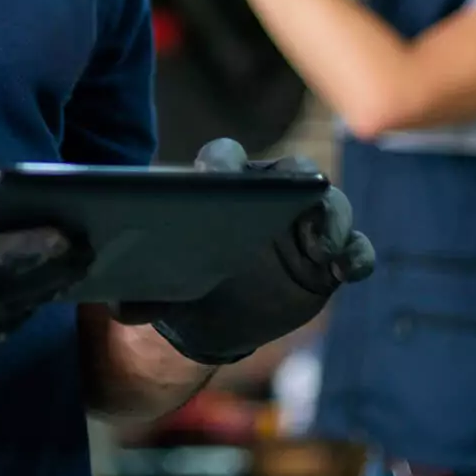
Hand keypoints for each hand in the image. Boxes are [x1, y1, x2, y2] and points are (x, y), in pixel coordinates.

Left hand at [119, 138, 374, 366]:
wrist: (212, 316)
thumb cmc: (180, 282)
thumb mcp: (154, 285)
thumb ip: (136, 290)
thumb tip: (118, 308)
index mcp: (220, 186)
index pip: (224, 159)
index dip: (224, 164)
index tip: (221, 180)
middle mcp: (267, 194)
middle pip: (292, 171)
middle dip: (299, 181)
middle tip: (303, 199)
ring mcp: (303, 223)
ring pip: (331, 204)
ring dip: (335, 220)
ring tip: (328, 248)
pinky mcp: (328, 258)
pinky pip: (355, 247)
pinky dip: (357, 254)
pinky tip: (349, 272)